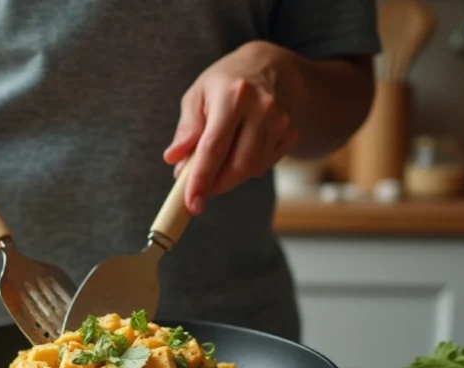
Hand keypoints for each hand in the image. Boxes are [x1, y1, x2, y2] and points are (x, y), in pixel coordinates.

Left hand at [163, 41, 299, 214]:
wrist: (270, 66)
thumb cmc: (225, 83)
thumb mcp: (198, 94)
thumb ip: (187, 128)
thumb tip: (173, 159)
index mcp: (233, 96)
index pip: (214, 147)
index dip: (201, 179)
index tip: (191, 204)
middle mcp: (262, 108)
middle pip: (238, 165)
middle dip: (216, 185)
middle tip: (197, 192)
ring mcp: (280, 122)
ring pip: (252, 169)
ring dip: (229, 177)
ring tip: (216, 162)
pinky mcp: (290, 134)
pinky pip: (263, 165)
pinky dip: (246, 168)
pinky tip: (239, 149)